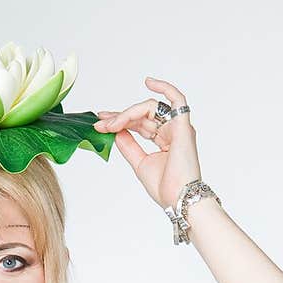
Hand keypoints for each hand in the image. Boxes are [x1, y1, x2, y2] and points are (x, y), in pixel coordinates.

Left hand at [92, 77, 201, 210]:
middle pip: (143, 115)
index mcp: (164, 140)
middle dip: (119, 117)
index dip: (120, 121)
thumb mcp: (140, 163)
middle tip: (100, 123)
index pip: (140, 124)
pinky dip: (165, 88)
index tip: (101, 123)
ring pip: (150, 109)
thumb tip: (117, 131)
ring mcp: (178, 127)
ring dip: (128, 114)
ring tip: (111, 123)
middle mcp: (173, 131)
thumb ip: (129, 146)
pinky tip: (149, 82)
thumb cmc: (165, 188)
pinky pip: (177, 99)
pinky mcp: (183, 126)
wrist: (178, 199)